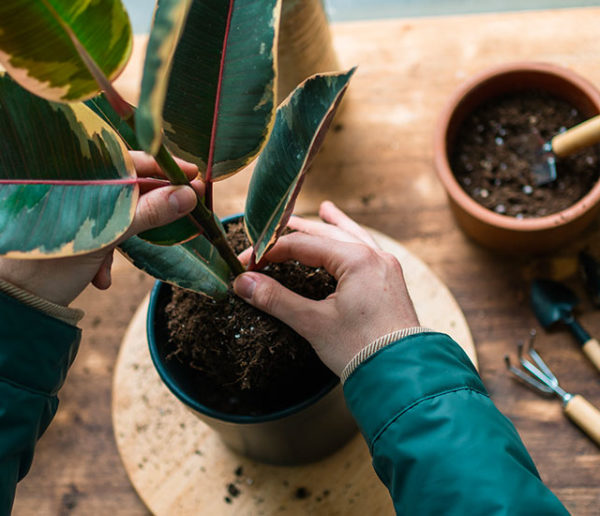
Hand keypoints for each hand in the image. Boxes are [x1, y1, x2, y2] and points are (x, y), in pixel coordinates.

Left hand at [0, 151, 201, 305]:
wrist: (16, 304)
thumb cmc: (50, 263)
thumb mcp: (105, 236)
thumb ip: (148, 212)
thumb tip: (188, 196)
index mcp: (77, 176)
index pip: (129, 160)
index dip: (164, 168)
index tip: (193, 177)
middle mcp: (75, 188)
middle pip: (126, 187)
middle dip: (148, 210)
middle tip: (180, 214)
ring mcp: (74, 210)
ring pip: (117, 213)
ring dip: (124, 239)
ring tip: (112, 266)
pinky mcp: (73, 233)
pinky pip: (102, 233)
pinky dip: (106, 255)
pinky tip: (100, 278)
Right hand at [234, 201, 418, 375]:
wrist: (403, 376)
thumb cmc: (361, 349)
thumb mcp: (313, 323)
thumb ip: (277, 299)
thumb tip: (243, 283)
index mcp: (357, 260)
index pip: (302, 245)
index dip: (270, 252)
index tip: (247, 264)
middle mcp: (374, 256)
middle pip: (327, 235)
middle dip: (298, 232)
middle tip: (273, 227)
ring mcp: (385, 268)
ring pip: (352, 238)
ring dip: (333, 227)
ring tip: (325, 210)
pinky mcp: (390, 282)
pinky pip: (368, 251)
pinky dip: (354, 242)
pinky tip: (352, 239)